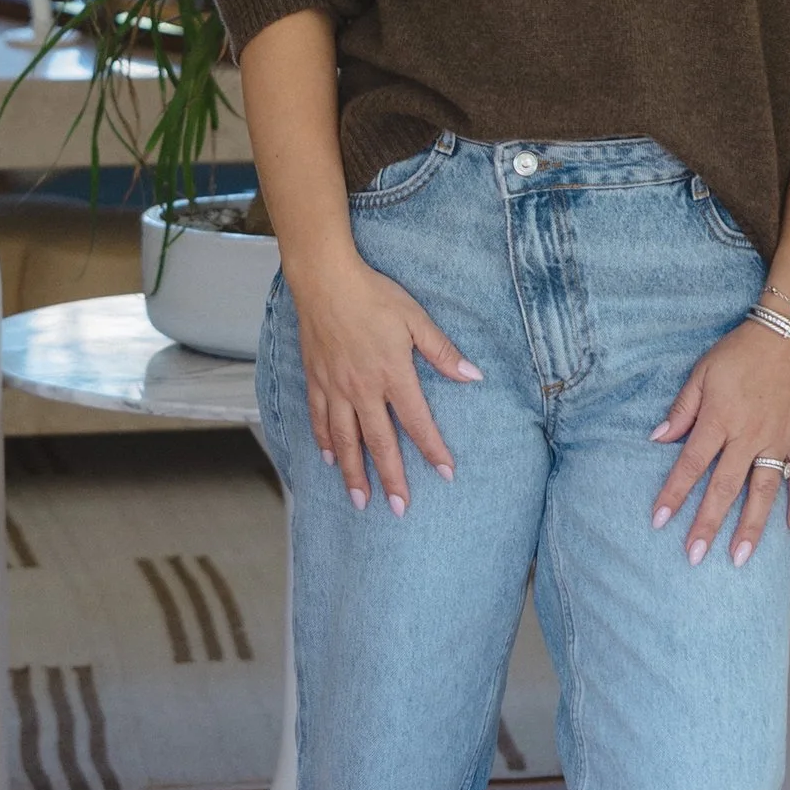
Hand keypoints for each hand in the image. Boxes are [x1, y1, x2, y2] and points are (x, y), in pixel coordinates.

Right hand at [286, 254, 481, 513]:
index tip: (446, 473)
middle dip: (392, 479)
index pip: (418, 423)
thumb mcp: (415, 319)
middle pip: (379, 443)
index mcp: (392, 375)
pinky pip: (319, 418)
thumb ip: (442, 352)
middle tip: (400, 509)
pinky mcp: (316, 380)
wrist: (324, 280)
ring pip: (346, 440)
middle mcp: (363, 389)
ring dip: (354, 473)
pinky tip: (329, 458)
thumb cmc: (374, 296)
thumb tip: (473, 376)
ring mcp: (336, 387)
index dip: (433, 450)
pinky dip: (324, 441)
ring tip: (360, 500)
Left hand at [649, 319, 789, 565]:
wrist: (789, 334)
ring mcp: (779, 441)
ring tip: (739, 557)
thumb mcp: (701, 372)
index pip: (691, 464)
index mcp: (719, 419)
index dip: (674, 494)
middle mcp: (748, 436)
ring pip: (762, 491)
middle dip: (707, 524)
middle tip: (694, 556)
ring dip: (751, 527)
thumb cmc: (740, 352)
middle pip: (724, 488)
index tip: (659, 521)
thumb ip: (681, 409)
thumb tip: (658, 439)